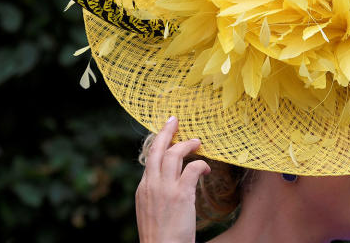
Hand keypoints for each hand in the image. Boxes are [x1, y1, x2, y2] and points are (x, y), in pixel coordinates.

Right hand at [136, 116, 209, 242]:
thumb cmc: (160, 237)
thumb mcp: (150, 212)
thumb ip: (156, 195)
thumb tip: (165, 186)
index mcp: (143, 189)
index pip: (150, 159)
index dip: (159, 144)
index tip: (167, 136)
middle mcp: (151, 185)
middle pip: (157, 149)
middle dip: (166, 131)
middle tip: (175, 120)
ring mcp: (165, 189)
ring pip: (173, 153)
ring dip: (187, 144)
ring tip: (197, 142)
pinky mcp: (181, 195)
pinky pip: (192, 168)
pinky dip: (201, 164)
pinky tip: (206, 169)